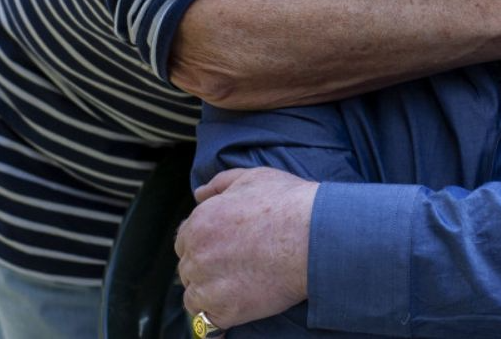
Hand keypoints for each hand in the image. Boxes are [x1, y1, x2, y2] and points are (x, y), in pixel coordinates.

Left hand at [175, 167, 318, 329]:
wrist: (315, 236)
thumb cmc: (288, 203)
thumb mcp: (252, 178)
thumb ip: (220, 184)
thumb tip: (199, 194)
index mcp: (200, 222)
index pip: (185, 241)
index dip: (203, 245)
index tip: (222, 249)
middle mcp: (198, 254)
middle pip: (188, 269)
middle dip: (206, 268)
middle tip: (233, 268)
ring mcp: (209, 285)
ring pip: (194, 298)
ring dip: (209, 295)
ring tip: (235, 290)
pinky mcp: (227, 311)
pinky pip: (207, 322)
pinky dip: (216, 319)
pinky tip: (233, 310)